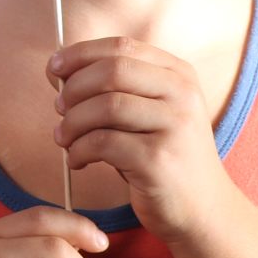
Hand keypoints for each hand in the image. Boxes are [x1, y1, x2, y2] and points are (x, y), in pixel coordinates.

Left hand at [51, 36, 232, 243]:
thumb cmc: (163, 157)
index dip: (81, 54)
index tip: (54, 68)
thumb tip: (57, 68)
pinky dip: (79, 150)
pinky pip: (103, 142)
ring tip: (64, 139)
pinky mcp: (159, 160)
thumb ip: (113, 87)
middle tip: (59, 109)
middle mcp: (182, 94)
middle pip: (112, 70)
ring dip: (72, 123)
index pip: (121, 46)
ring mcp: (174, 126)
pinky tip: (77, 160)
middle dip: (74, 88)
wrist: (203, 211)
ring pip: (105, 106)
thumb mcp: (148, 112)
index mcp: (178, 74)